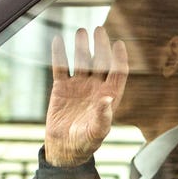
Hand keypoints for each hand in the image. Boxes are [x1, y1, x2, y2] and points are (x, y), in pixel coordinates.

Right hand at [45, 26, 127, 166]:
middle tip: (99, 30)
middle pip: (100, 61)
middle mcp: (95, 87)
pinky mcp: (61, 88)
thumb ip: (103, 116)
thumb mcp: (97, 132)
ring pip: (81, 61)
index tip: (118, 44)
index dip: (119, 58)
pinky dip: (58, 55)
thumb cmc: (85, 143)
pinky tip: (57, 41)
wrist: (64, 148)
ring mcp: (78, 86)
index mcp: (109, 96)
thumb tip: (108, 98)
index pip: (118, 72)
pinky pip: (60, 67)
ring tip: (81, 31)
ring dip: (81, 46)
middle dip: (101, 46)